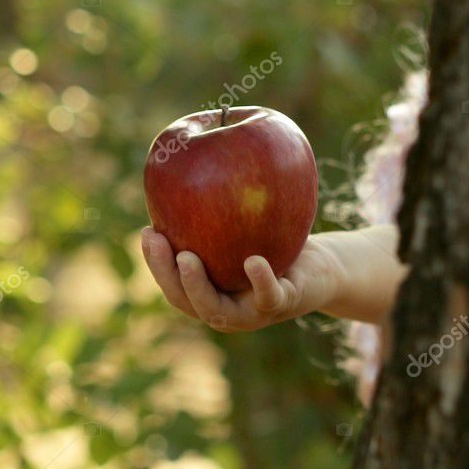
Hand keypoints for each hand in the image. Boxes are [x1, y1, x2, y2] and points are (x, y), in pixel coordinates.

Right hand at [140, 225, 405, 331]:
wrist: (320, 266)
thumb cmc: (274, 239)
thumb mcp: (242, 222)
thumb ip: (215, 205)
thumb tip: (187, 155)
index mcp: (207, 291)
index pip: (172, 282)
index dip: (155, 261)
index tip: (147, 229)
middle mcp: (224, 309)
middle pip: (185, 301)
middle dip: (165, 273)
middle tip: (157, 240)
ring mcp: (253, 313)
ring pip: (218, 311)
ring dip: (198, 286)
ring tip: (187, 257)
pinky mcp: (283, 304)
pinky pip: (269, 296)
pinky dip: (260, 280)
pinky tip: (253, 260)